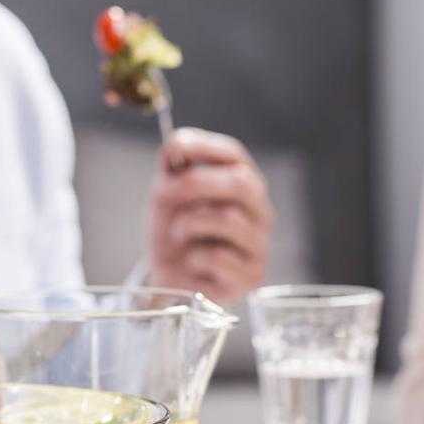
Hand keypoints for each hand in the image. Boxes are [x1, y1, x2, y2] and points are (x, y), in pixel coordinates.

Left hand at [147, 128, 272, 304]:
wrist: (169, 277)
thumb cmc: (175, 233)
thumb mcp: (166, 197)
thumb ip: (171, 169)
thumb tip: (175, 145)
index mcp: (243, 184)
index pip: (234, 155)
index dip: (205, 147)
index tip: (175, 147)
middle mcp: (260, 211)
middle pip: (241, 183)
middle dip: (196, 184)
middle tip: (162, 193)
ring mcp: (260, 244)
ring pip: (230, 220)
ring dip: (190, 224)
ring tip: (178, 234)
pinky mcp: (253, 275)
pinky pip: (220, 257)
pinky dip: (195, 257)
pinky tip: (193, 262)